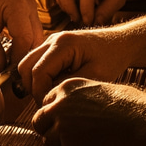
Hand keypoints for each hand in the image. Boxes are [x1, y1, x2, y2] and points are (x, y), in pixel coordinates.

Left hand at [0, 0, 43, 74]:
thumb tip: (1, 72)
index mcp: (17, 4)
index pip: (25, 39)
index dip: (17, 58)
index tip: (7, 74)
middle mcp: (29, 4)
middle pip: (35, 39)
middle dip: (22, 57)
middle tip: (8, 73)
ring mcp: (31, 8)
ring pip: (35, 39)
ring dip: (23, 53)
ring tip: (7, 66)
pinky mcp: (29, 14)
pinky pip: (32, 34)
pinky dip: (22, 46)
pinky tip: (9, 56)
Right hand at [17, 24, 136, 104]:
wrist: (120, 43)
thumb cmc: (111, 58)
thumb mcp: (93, 76)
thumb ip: (68, 86)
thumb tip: (48, 98)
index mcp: (63, 44)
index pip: (38, 72)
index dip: (40, 93)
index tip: (51, 105)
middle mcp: (52, 39)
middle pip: (25, 67)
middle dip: (33, 88)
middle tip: (49, 102)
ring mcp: (50, 42)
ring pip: (27, 65)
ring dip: (34, 82)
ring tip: (52, 95)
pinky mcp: (52, 47)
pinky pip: (36, 63)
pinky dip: (40, 77)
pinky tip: (56, 86)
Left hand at [32, 78, 145, 145]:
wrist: (143, 123)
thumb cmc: (130, 107)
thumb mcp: (99, 91)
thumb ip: (79, 101)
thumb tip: (73, 114)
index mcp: (66, 88)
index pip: (46, 103)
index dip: (56, 115)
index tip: (66, 122)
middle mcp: (59, 107)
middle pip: (39, 123)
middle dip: (51, 132)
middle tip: (69, 139)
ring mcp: (63, 130)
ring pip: (49, 144)